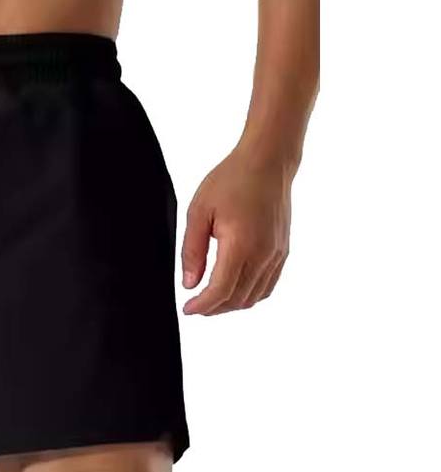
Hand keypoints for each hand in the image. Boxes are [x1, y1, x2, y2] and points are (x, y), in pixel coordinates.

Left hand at [181, 147, 291, 314]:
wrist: (267, 163)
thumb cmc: (231, 181)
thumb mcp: (199, 212)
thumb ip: (192, 251)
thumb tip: (189, 283)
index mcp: (241, 244)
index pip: (221, 290)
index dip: (203, 305)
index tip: (188, 309)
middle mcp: (263, 254)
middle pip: (238, 299)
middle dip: (214, 308)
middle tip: (195, 306)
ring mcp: (277, 254)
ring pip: (255, 297)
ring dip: (232, 304)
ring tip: (211, 300)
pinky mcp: (283, 251)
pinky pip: (268, 285)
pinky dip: (250, 295)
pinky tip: (234, 290)